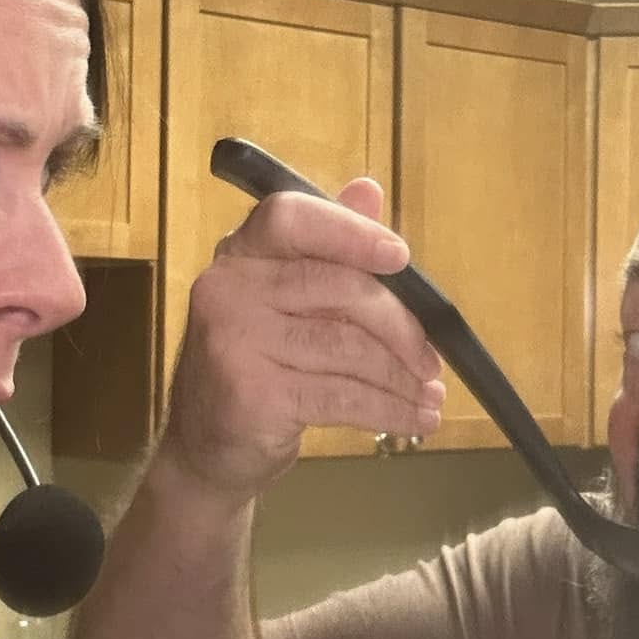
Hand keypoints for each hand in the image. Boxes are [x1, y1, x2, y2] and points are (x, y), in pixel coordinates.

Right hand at [160, 179, 444, 500]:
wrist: (206, 448)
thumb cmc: (259, 366)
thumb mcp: (288, 302)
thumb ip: (327, 249)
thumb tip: (369, 190)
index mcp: (242, 254)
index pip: (291, 217)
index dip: (351, 230)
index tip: (400, 257)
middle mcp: (228, 289)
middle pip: (338, 287)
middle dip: (401, 327)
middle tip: (432, 361)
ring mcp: (235, 342)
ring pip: (347, 348)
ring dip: (401, 378)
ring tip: (429, 396)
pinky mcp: (252, 395)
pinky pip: (341, 396)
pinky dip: (388, 410)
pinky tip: (414, 420)